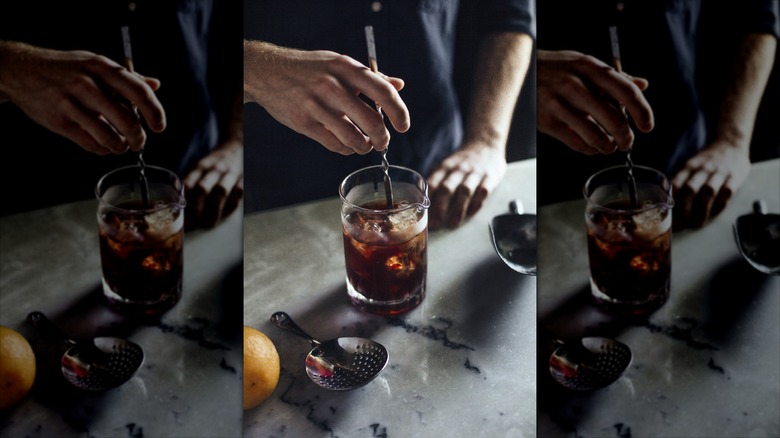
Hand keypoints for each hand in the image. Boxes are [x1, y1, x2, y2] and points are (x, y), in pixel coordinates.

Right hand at [0, 41, 165, 153]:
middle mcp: (87, 85)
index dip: (155, 112)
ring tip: (122, 145)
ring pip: (109, 137)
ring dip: (121, 147)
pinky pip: (90, 144)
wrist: (21, 70)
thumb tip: (155, 85)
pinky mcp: (59, 122)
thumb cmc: (66, 68)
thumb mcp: (95, 63)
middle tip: (140, 142)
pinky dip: (103, 149)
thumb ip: (127, 77)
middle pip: (127, 120)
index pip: (139, 92)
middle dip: (139, 137)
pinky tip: (104, 145)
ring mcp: (71, 104)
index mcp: (102, 67)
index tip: (159, 126)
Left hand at [183, 138, 242, 229]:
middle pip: (202, 189)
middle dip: (197, 209)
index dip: (184, 203)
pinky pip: (237, 193)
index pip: (188, 185)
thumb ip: (191, 183)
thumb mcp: (199, 168)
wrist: (236, 148)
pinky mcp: (242, 179)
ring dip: (214, 211)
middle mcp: (214, 169)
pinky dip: (231, 206)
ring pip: (220, 192)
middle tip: (195, 224)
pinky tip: (224, 213)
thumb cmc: (214, 164)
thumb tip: (179, 207)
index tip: (182, 217)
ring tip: (209, 223)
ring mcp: (229, 173)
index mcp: (200, 167)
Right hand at [243, 40, 409, 154]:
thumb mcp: (339, 64)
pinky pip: (334, 145)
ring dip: (364, 147)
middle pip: (372, 122)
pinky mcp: (304, 123)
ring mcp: (317, 106)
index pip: (383, 91)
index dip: (399, 111)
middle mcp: (333, 86)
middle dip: (383, 138)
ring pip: (354, 138)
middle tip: (383, 142)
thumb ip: (370, 77)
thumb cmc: (310, 69)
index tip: (403, 125)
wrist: (268, 72)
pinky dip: (346, 149)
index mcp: (346, 68)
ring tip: (364, 145)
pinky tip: (347, 145)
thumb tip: (399, 84)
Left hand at [427, 144, 506, 229]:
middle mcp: (459, 169)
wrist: (485, 143)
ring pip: (465, 191)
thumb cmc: (462, 160)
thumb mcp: (446, 165)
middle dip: (440, 208)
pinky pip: (483, 191)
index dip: (426, 201)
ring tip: (453, 224)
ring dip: (458, 209)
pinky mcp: (490, 177)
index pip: (432, 183)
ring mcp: (475, 173)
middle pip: (447, 188)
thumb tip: (422, 201)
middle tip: (435, 225)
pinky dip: (477, 203)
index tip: (422, 216)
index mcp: (444, 167)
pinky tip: (471, 213)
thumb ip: (436, 180)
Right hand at [537, 50, 653, 154]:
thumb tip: (641, 85)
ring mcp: (558, 104)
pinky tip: (592, 147)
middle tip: (628, 142)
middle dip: (626, 136)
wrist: (518, 71)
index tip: (647, 126)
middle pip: (612, 118)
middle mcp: (574, 84)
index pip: (625, 90)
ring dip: (607, 146)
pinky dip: (588, 149)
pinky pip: (575, 142)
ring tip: (610, 146)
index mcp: (589, 67)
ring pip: (594, 134)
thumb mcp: (584, 64)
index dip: (641, 111)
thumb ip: (612, 77)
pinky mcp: (546, 121)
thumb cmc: (556, 68)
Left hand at [671, 142, 750, 229]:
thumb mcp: (689, 165)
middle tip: (682, 225)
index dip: (670, 202)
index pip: (675, 184)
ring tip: (696, 224)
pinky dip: (720, 205)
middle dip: (684, 209)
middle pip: (690, 189)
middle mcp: (702, 169)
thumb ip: (679, 180)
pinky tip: (714, 213)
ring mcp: (719, 172)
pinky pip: (727, 193)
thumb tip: (666, 203)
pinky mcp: (735, 176)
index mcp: (688, 167)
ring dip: (701, 211)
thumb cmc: (706, 160)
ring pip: (708, 192)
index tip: (668, 217)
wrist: (730, 143)